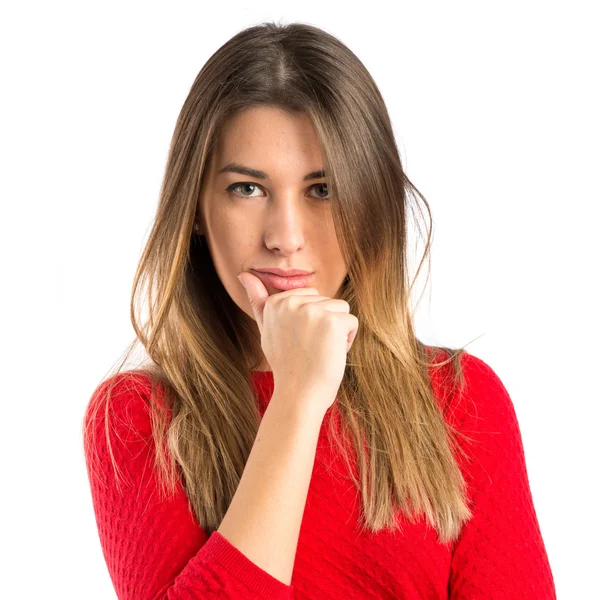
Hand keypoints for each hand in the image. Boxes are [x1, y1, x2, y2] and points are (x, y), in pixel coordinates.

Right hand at [237, 271, 358, 414]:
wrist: (298, 394)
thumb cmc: (286, 364)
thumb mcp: (267, 329)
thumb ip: (258, 301)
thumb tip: (243, 273)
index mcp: (276, 302)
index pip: (311, 296)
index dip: (310, 321)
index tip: (298, 341)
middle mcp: (291, 303)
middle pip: (327, 300)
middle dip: (325, 323)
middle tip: (310, 348)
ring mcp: (312, 311)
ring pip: (341, 309)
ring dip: (337, 331)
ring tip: (320, 351)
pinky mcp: (331, 321)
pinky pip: (351, 322)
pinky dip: (347, 340)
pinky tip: (331, 354)